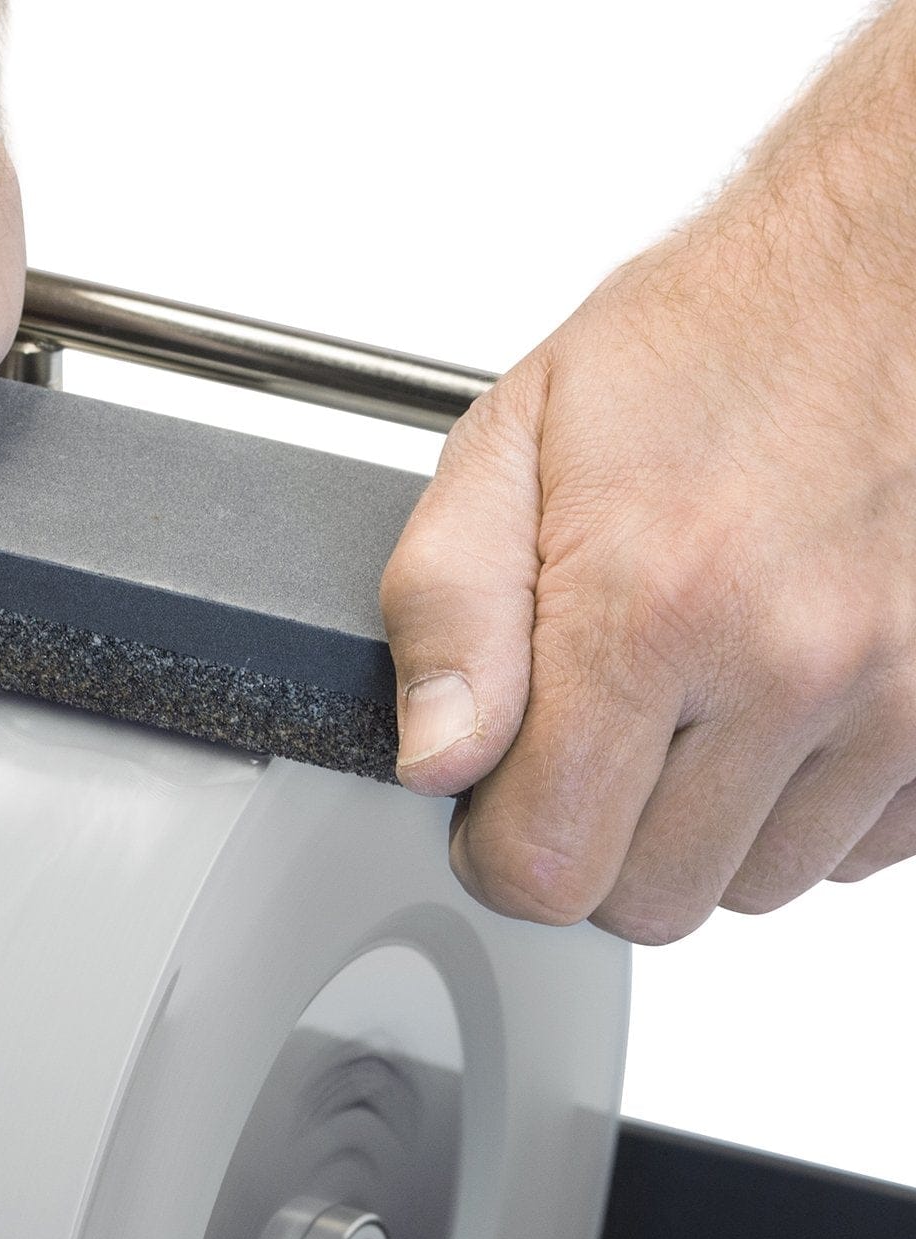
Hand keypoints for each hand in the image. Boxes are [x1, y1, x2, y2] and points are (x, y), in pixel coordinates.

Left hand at [380, 14, 915, 942]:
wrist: (886, 271)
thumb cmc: (707, 347)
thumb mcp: (514, 443)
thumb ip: (448, 611)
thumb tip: (437, 760)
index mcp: (652, 607)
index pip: (547, 863)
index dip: (501, 847)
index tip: (499, 797)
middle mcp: (791, 664)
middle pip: (650, 899)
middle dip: (598, 840)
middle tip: (593, 734)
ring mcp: (901, 694)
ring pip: (755, 886)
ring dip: (704, 825)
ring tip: (694, 698)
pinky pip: (861, 849)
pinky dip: (807, 805)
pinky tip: (778, 707)